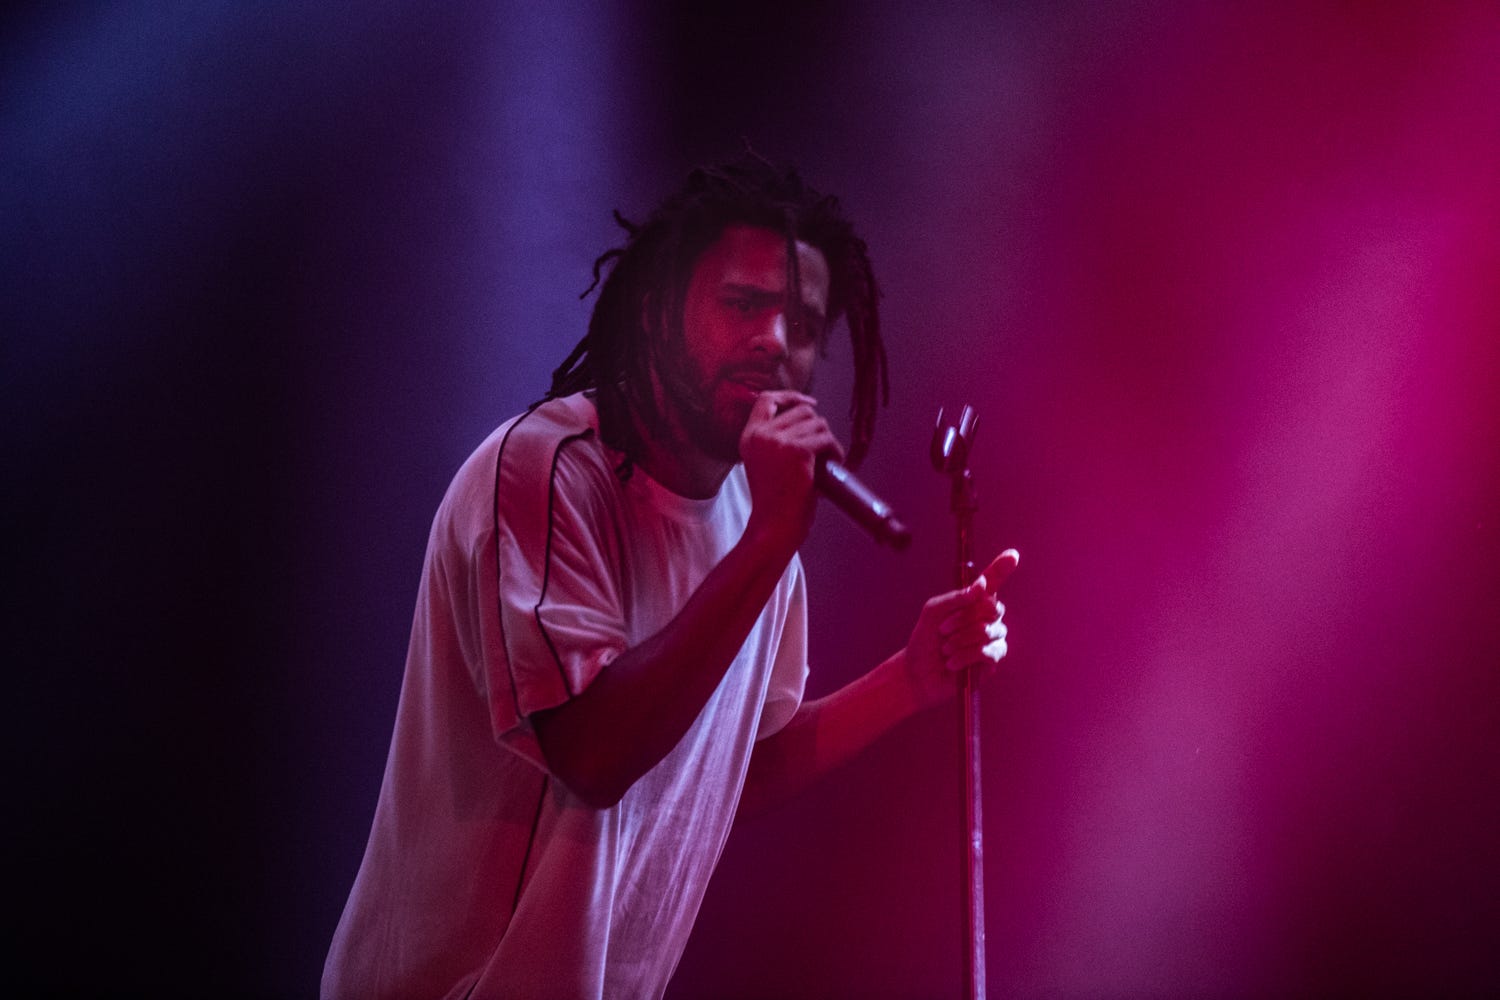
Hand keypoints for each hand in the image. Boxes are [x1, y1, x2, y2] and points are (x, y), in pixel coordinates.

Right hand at [739, 390, 843, 553]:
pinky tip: (834, 464)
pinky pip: (827, 438)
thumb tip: (812, 418)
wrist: (774, 527)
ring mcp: (778, 441)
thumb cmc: (776, 502)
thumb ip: (778, 441)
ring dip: (828, 440)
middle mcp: (760, 435)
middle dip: (817, 428)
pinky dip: (836, 451)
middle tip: (822, 451)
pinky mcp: (798, 451)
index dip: (791, 396)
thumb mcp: (768, 464)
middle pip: (802, 410)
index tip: (811, 402)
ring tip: (827, 461)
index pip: (766, 399)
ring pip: (818, 422)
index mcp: (749, 437)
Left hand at [897, 549, 1018, 710]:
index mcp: (973, 602)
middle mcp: (988, 618)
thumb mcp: (933, 612)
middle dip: (963, 619)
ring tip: (945, 649)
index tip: (1013, 555)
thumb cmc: (925, 640)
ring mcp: (993, 639)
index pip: (993, 582)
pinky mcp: (992, 662)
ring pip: (987, 631)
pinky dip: (965, 656)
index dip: (1002, 568)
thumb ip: (955, 598)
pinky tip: (952, 663)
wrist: (918, 672)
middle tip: (943, 630)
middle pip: (990, 608)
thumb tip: (981, 587)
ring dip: (960, 640)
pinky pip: (987, 652)